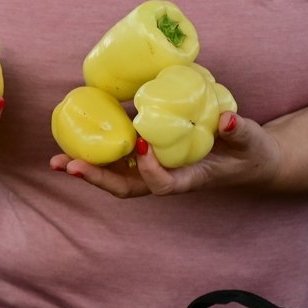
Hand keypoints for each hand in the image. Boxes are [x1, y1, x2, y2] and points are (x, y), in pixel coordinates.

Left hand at [49, 112, 278, 197]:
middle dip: (97, 178)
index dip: (149, 169)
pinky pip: (118, 158)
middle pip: (127, 187)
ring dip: (87, 169)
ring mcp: (156, 169)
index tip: (140, 145)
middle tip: (68, 166)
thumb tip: (227, 120)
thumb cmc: (252, 152)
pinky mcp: (148, 156)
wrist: (251, 160)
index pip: (164, 184)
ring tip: (55, 162)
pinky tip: (73, 140)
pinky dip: (96, 152)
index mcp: (191, 178)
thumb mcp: (252, 141)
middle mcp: (168, 177)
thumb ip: (240, 132)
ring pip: (116, 176)